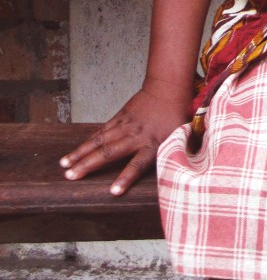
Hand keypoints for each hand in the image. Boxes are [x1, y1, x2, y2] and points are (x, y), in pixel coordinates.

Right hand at [59, 81, 188, 194]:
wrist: (167, 88)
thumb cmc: (177, 115)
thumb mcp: (184, 135)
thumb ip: (181, 153)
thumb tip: (189, 172)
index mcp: (154, 143)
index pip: (139, 164)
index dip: (126, 178)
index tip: (113, 191)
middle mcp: (136, 136)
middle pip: (110, 153)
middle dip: (89, 166)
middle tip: (72, 178)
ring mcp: (125, 126)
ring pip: (99, 141)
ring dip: (81, 154)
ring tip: (65, 166)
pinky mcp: (118, 118)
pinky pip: (100, 132)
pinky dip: (86, 143)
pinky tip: (73, 153)